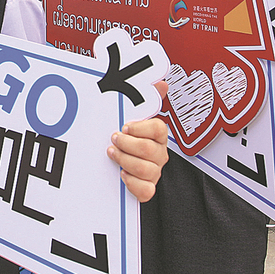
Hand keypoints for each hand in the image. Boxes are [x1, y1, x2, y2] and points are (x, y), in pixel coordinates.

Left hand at [108, 80, 169, 202]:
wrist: (119, 165)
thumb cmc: (129, 139)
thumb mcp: (134, 117)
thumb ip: (146, 100)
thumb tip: (161, 83)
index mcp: (158, 136)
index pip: (159, 129)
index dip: (141, 128)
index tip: (125, 126)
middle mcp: (159, 154)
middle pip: (149, 150)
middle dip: (127, 144)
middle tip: (114, 139)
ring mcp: (155, 171)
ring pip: (146, 169)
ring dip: (125, 161)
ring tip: (113, 153)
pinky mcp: (147, 188)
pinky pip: (146, 190)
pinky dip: (131, 182)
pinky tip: (122, 173)